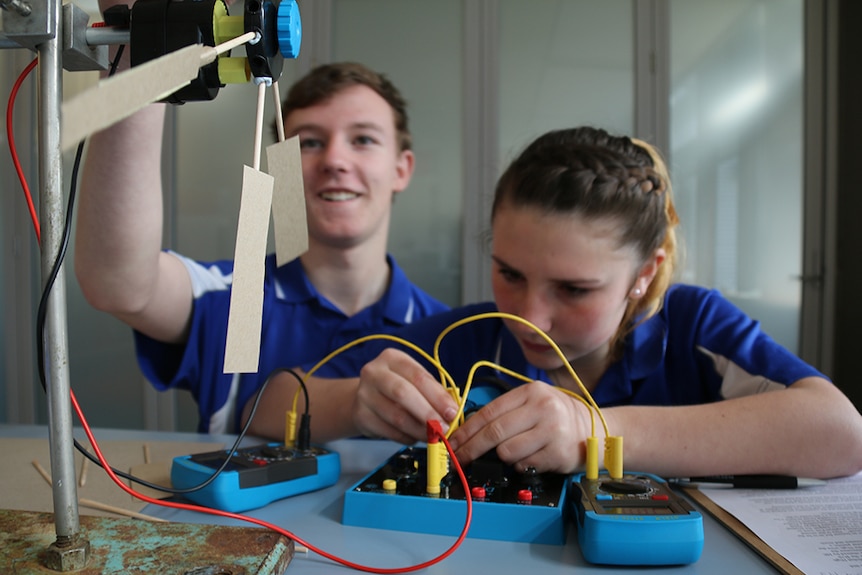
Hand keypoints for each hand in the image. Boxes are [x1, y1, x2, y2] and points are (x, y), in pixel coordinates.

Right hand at [353, 348, 459, 444]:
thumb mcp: (412, 380)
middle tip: (444, 428)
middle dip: (428, 413)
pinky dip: (407, 437)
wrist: (363, 397)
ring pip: (397, 416)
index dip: (438, 396)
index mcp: (392, 358)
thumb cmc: (396, 386)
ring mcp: (364, 394)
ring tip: (434, 437)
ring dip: (420, 430)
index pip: (418, 376)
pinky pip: (389, 431)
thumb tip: (452, 411)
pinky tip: (416, 437)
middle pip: (403, 393)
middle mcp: (374, 372)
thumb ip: (432, 391)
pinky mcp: (360, 416)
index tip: (452, 412)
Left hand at [448, 381, 592, 474]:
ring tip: (516, 451)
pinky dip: (521, 465)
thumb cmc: (557, 417)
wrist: (594, 431)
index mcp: (532, 392)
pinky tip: (532, 456)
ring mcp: (552, 431)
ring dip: (504, 457)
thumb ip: (506, 412)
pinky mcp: (558, 454)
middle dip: (471, 448)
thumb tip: (468, 430)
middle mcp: (543, 408)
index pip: (490, 411)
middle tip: (459, 458)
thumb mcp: (534, 402)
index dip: (467, 430)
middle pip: (494, 432)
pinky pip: (524, 465)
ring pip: (507, 452)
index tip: (453, 442)